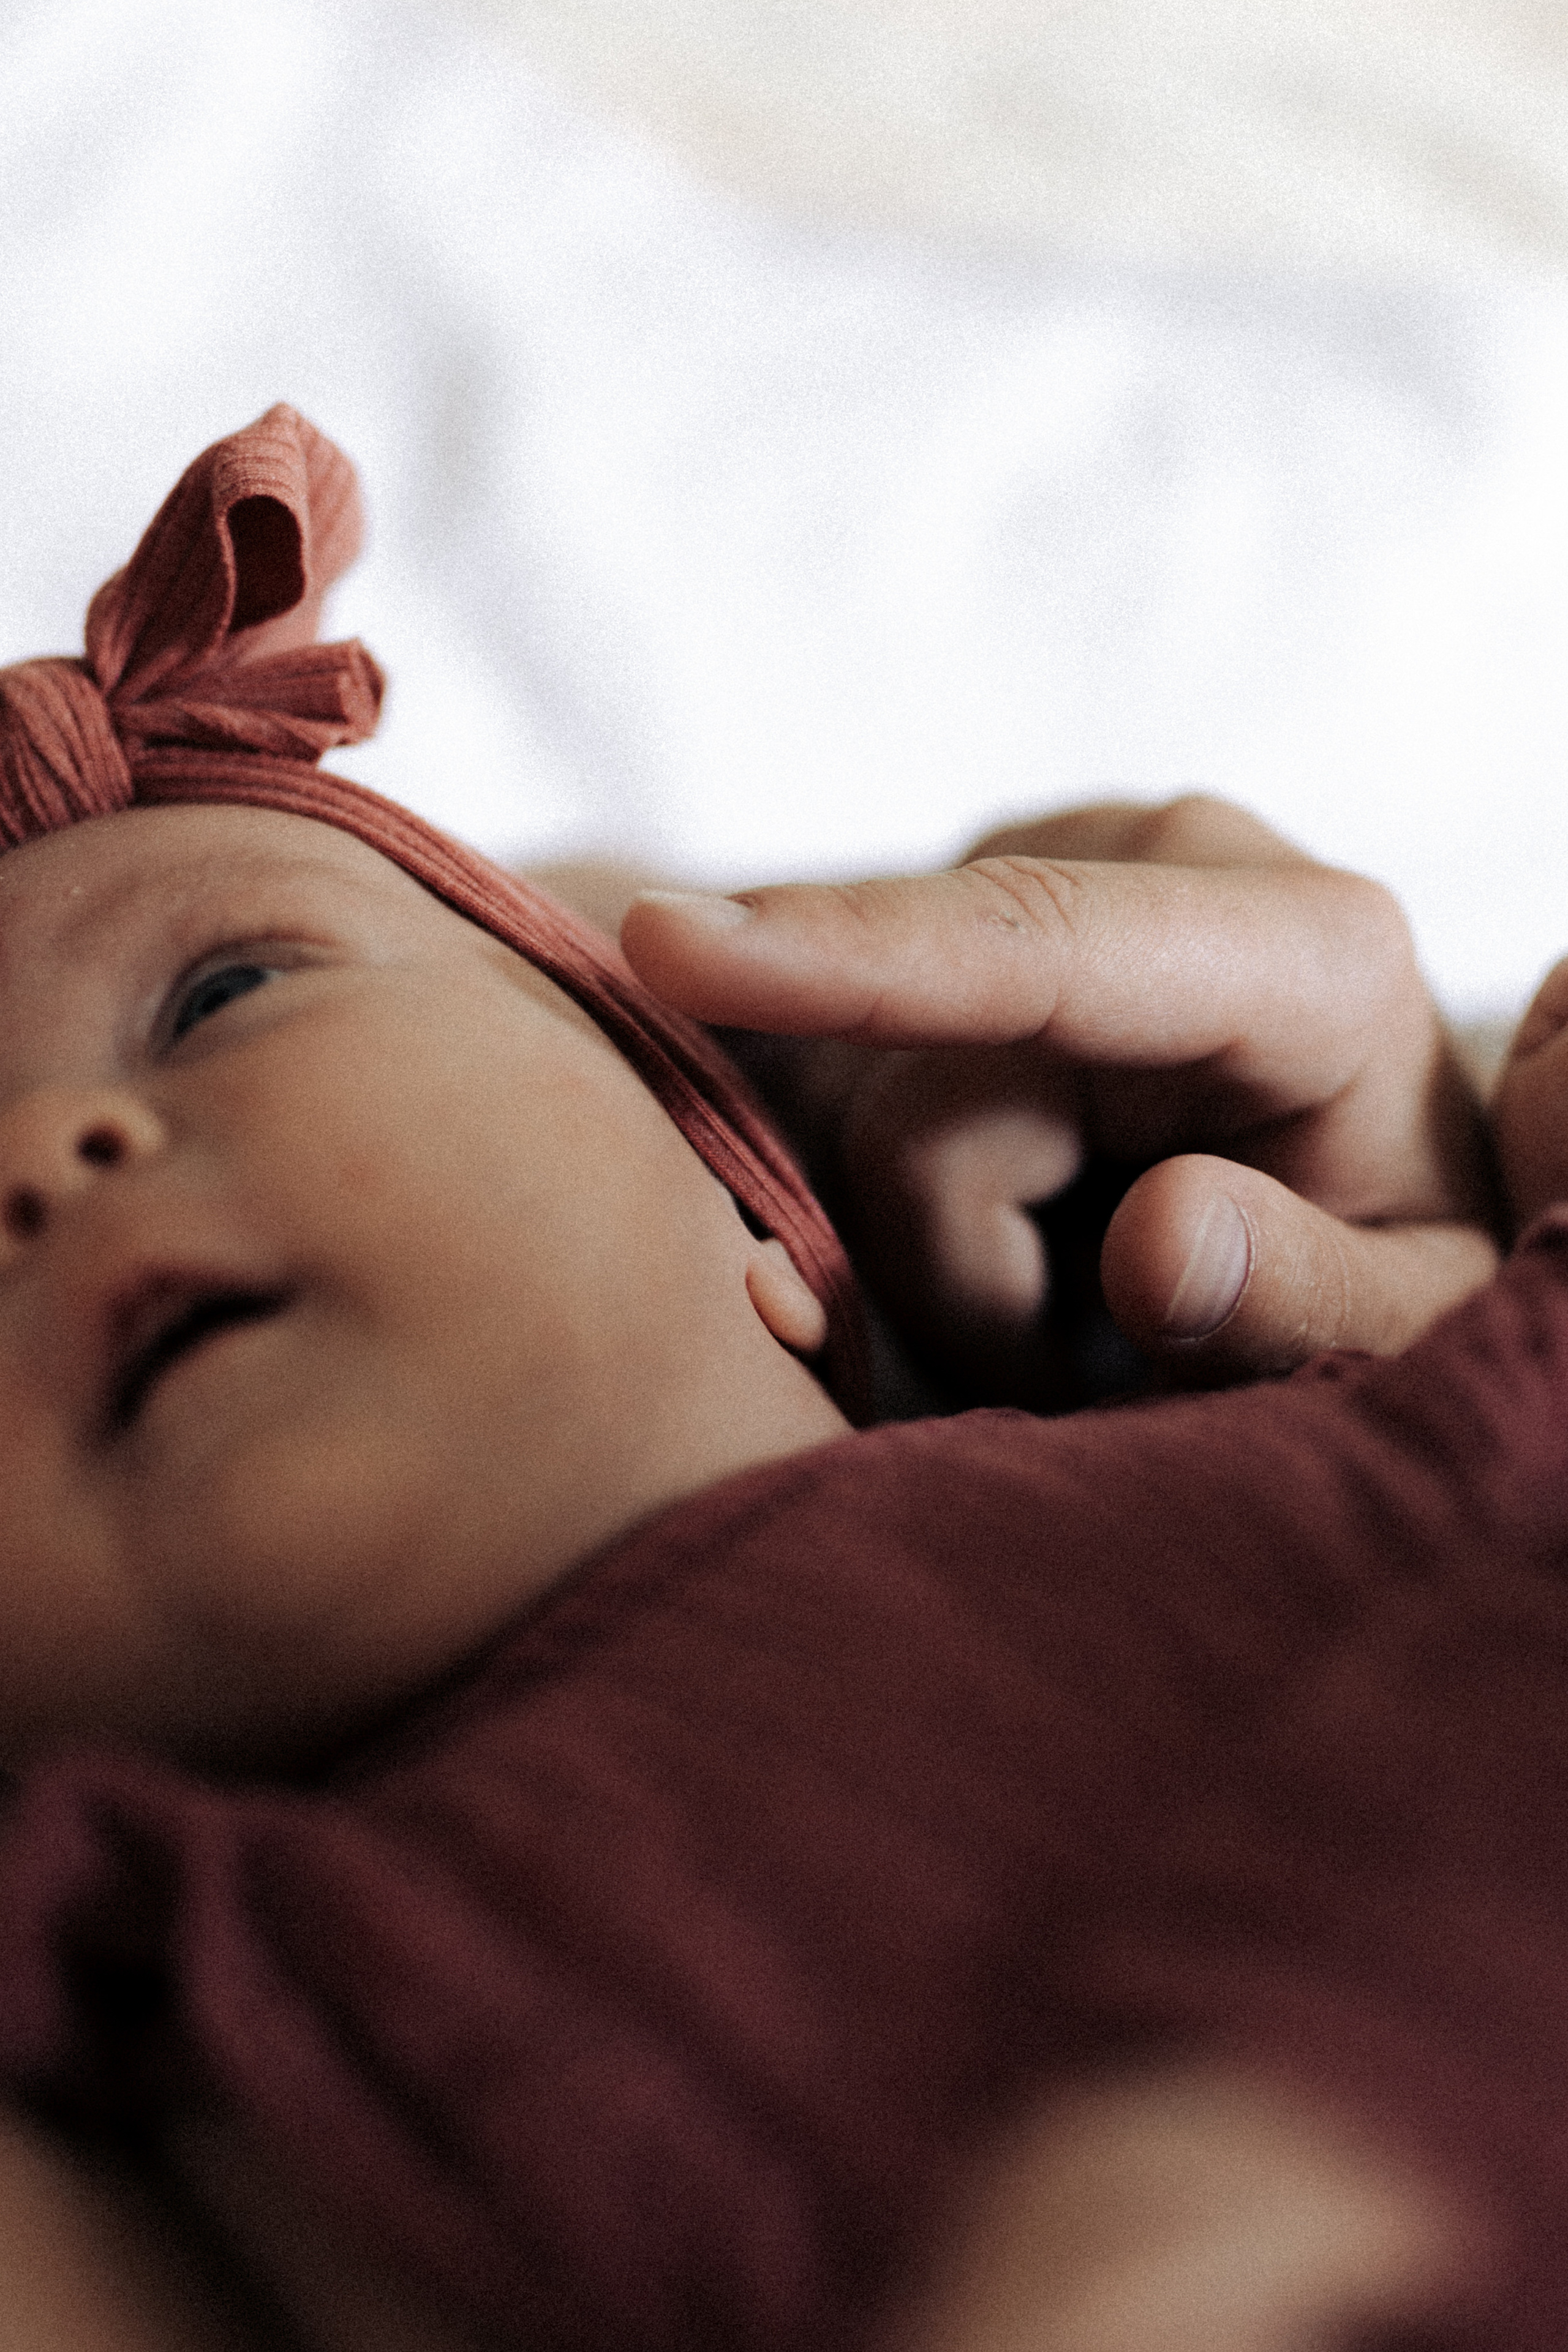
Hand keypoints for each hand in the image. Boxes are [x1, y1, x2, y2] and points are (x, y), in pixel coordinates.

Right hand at [621, 797, 1501, 1399]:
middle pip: (922, 1094)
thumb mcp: (1406, 1321)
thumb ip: (1302, 1293)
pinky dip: (911, 1196)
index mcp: (1305, 951)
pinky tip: (1014, 1218)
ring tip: (1063, 1301)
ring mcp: (1054, 873)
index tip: (667, 951)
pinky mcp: (975, 920)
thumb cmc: (1390, 1262)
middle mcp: (1165, 869)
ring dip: (943, 1255)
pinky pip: (852, 1075)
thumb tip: (1158, 1239)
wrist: (1371, 1177)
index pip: (1042, 946)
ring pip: (867, 1105)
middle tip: (1076, 1365)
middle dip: (970, 1273)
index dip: (854, 957)